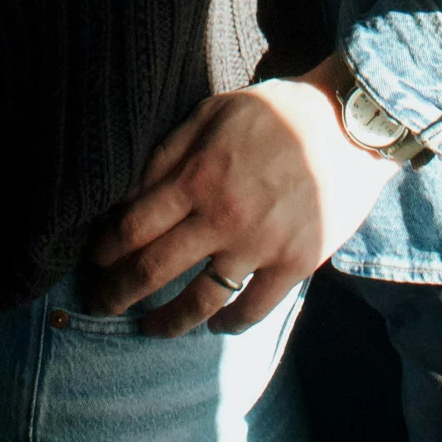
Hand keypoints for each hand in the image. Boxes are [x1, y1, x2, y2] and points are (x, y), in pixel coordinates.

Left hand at [84, 54, 396, 336]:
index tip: (92, 262)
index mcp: (199, 175)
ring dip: (166, 322)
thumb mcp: (215, 111)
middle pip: (155, 269)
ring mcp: (260, 245)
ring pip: (199, 301)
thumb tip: (130, 191)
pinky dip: (228, 325)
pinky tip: (214, 327)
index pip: (135, 226)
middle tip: (100, 304)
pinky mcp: (295, 264)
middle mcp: (223, 216)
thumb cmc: (277, 112)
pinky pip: (253, 309)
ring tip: (149, 329)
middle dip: (118, 292)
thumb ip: (170, 151)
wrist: (349, 124)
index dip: (106, 250)